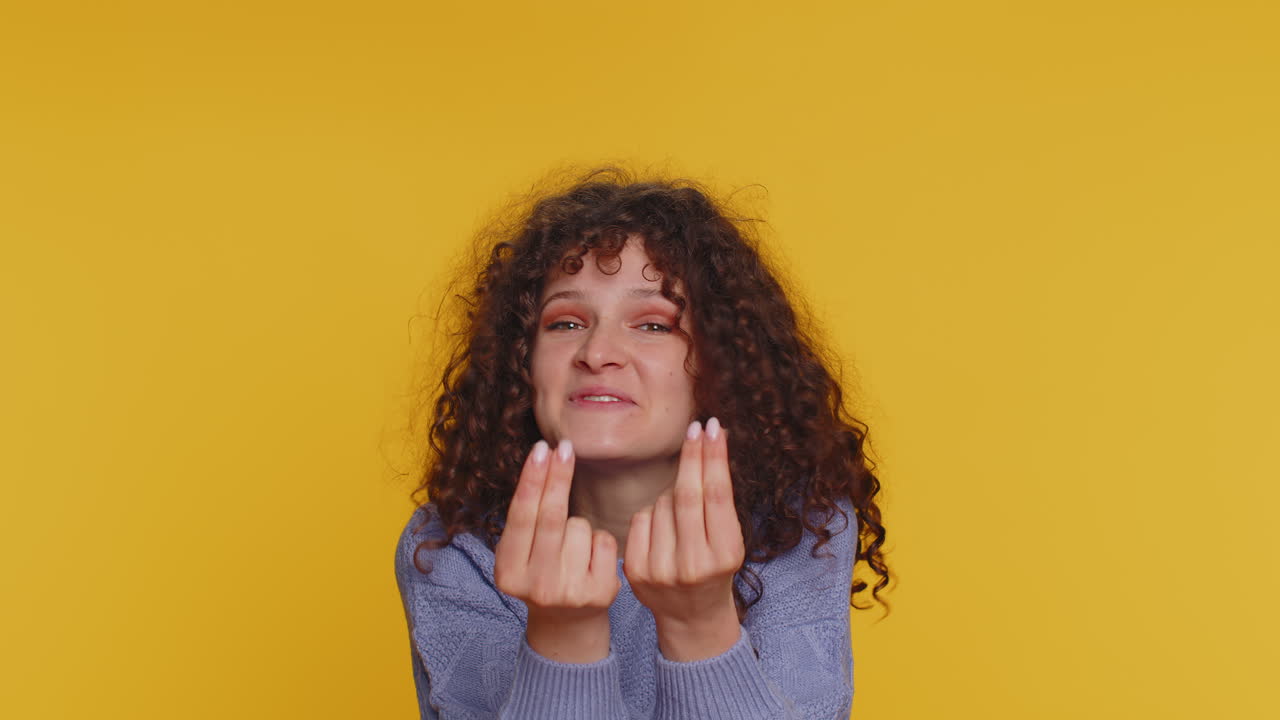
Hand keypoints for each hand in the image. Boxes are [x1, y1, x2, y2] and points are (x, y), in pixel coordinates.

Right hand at [494, 439, 620, 625]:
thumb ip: (526, 517)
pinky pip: (604, 541)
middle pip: (551, 517)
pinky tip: (591, 560)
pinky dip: (600, 541)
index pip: (521, 516)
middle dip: (558, 477)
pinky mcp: (599, 594)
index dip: (532, 479)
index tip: (540, 448)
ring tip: (572, 550)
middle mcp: (536, 586)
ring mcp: (569, 592)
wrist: (567, 623)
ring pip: (580, 526)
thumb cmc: (541, 572)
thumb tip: (543, 457)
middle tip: (564, 447)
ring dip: (580, 525)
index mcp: (509, 573)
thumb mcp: (521, 553)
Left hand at [624, 417, 745, 631]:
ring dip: (671, 495)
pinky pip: (641, 519)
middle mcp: (694, 565)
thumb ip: (718, 502)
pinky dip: (652, 514)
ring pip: (661, 504)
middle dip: (692, 457)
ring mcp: (662, 570)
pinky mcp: (636, 571)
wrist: (692, 615)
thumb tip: (710, 440)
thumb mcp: (729, 540)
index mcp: (724, 555)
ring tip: (682, 517)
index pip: (716, 494)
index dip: (713, 457)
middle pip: (687, 496)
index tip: (712, 428)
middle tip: (695, 428)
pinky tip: (662, 530)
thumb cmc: (715, 566)